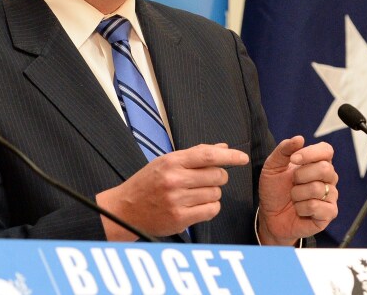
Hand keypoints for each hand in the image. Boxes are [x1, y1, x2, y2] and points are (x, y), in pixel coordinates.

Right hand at [96, 143, 248, 239]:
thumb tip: (222, 148)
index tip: (241, 158)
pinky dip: (209, 208)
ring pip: (216, 194)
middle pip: (217, 175)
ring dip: (211, 194)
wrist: (125, 210)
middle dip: (218, 177)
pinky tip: (196, 205)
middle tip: (205, 180)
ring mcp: (177, 200)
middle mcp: (174, 180)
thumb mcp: (165, 163)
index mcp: (170, 162)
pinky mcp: (180, 218)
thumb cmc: (146, 184)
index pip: (207, 155)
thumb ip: (194, 155)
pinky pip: (211, 210)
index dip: (229, 156)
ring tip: (194, 194)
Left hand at [257, 136, 337, 244]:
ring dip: (297, 194)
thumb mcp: (272, 167)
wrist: (270, 216)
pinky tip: (299, 209)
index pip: (326, 150)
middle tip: (291, 183)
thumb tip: (299, 138)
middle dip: (300, 175)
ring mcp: (330, 196)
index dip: (310, 153)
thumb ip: (283, 150)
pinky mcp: (329, 213)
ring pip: (318, 188)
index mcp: (316, 164)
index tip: (293, 159)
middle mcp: (327, 179)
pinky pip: (317, 206)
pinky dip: (301, 208)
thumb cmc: (274, 190)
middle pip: (325, 168)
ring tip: (293, 198)